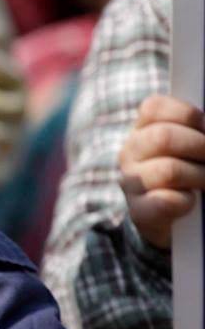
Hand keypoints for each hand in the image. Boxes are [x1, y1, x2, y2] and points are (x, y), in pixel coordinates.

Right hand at [120, 95, 204, 248]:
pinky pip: (168, 201)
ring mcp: (131, 182)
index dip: (186, 114)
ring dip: (200, 176)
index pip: (154, 108)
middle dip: (200, 146)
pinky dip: (188, 201)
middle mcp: (130, 153)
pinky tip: (191, 201)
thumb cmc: (187, 176)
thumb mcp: (188, 148)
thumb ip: (196, 133)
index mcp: (142, 131)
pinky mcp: (140, 211)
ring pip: (169, 170)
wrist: (170, 221)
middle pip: (163, 137)